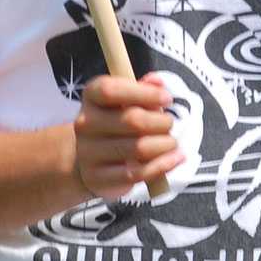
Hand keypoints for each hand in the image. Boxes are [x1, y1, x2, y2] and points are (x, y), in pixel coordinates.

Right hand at [73, 74, 183, 198]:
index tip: (167, 98)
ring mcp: (89, 153)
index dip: (144, 93)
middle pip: (132, 120)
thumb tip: (157, 82)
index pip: (112, 90)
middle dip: (161, 122)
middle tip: (169, 125)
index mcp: (90, 97)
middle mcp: (85, 123)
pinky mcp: (99, 178)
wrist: (90, 162)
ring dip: (165, 144)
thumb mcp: (126, 101)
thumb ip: (142, 89)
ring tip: (171, 143)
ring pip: (139, 148)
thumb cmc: (116, 124)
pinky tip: (175, 158)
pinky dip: (164, 165)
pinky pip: (138, 172)